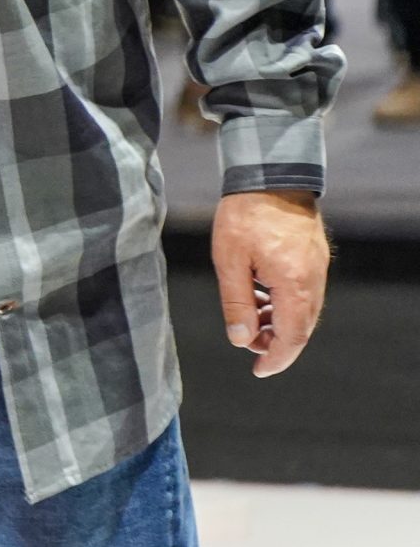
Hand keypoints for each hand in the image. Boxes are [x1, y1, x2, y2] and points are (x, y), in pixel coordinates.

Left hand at [209, 189, 328, 377]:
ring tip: (249, 318)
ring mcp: (317, 268)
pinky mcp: (313, 258)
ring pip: (302, 311)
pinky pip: (303, 293)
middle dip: (276, 343)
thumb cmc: (244, 215)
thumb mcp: (229, 261)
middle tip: (248, 345)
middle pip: (301, 328)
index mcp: (294, 285)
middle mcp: (313, 281)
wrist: (269, 175)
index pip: (292, 337)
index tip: (259, 371)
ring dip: (278, 322)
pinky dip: (283, 303)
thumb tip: (241, 340)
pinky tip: (260, 296)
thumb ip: (236, 303)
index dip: (276, 358)